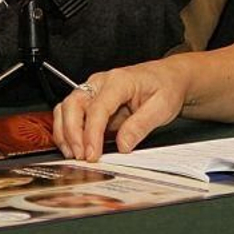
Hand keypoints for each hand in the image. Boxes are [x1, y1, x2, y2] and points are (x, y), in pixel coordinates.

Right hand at [52, 58, 191, 161]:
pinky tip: (73, 147)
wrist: (168, 76)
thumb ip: (141, 125)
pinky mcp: (91, 100)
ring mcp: (93, 90)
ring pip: (66, 108)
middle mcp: (101, 82)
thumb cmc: (165, 87)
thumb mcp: (162, 107)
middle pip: (74, 104)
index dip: (92, 133)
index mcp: (119, 81)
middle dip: (72, 133)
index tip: (92, 154)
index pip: (98, 107)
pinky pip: (70, 113)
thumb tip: (123, 145)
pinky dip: (66, 130)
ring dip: (65, 133)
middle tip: (80, 156)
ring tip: (73, 154)